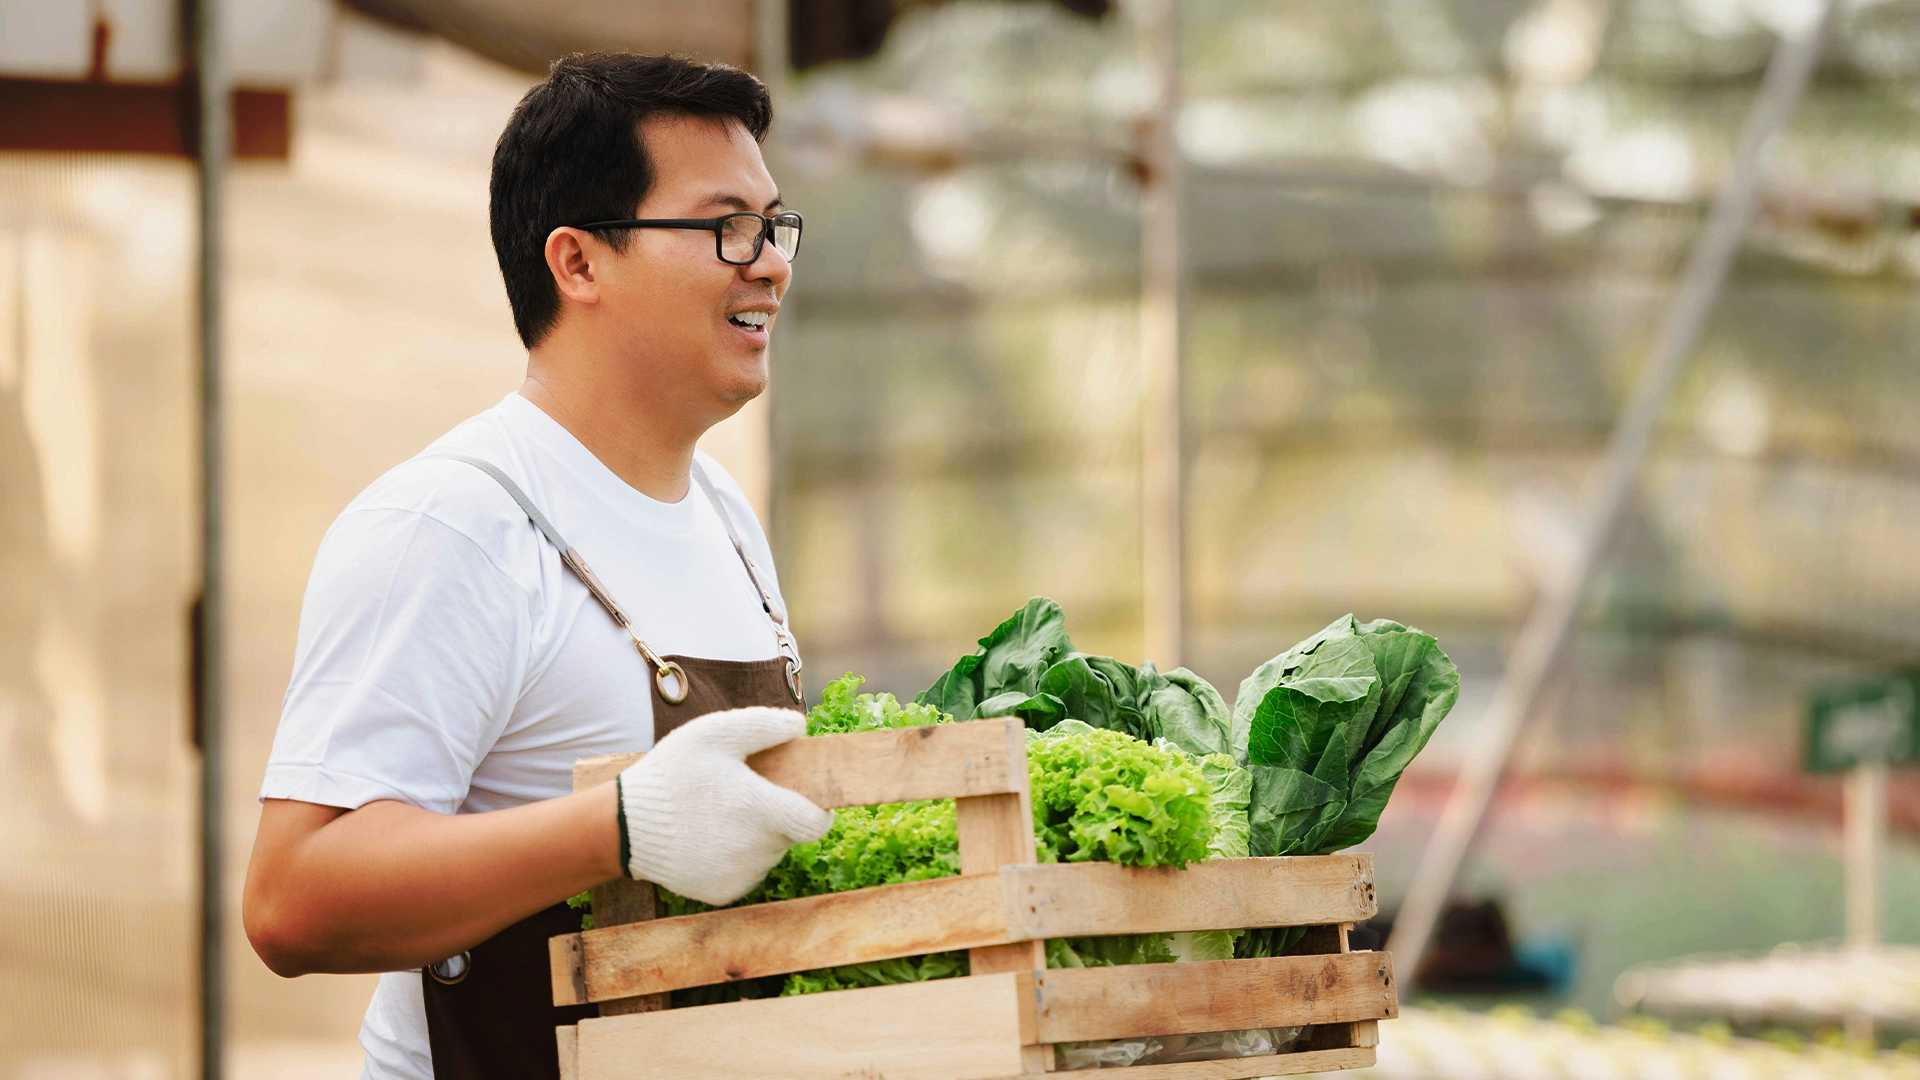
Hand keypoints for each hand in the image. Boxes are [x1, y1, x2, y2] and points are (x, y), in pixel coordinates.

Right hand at [617, 706, 833, 904]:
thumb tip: (800, 726)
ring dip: (757, 836)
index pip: (816, 824)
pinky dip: (737, 856)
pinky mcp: (722, 894)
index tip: (805, 797)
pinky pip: (746, 872)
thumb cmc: (672, 774)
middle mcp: (756, 851)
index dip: (818, 810)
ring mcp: (739, 876)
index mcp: (761, 811)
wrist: (623, 827)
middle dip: (778, 815)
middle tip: (746, 795)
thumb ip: (762, 726)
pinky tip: (709, 837)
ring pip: (769, 854)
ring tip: (720, 814)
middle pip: (790, 835)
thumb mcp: (714, 734)